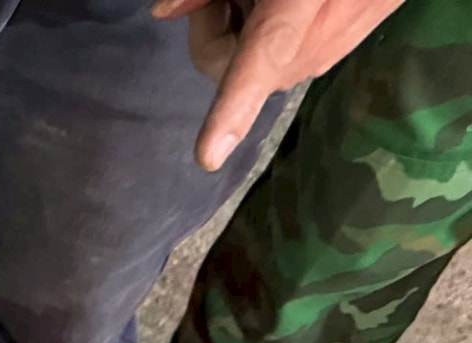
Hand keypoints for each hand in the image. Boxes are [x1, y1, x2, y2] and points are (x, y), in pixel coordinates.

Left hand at [153, 0, 408, 170]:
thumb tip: (163, 12)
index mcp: (296, 6)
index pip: (259, 57)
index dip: (231, 108)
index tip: (207, 156)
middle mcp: (319, 36)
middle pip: (238, 66)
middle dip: (219, 29)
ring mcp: (338, 43)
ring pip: (265, 64)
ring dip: (246, 29)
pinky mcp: (351, 40)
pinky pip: (294, 52)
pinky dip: (274, 30)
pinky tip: (292, 0)